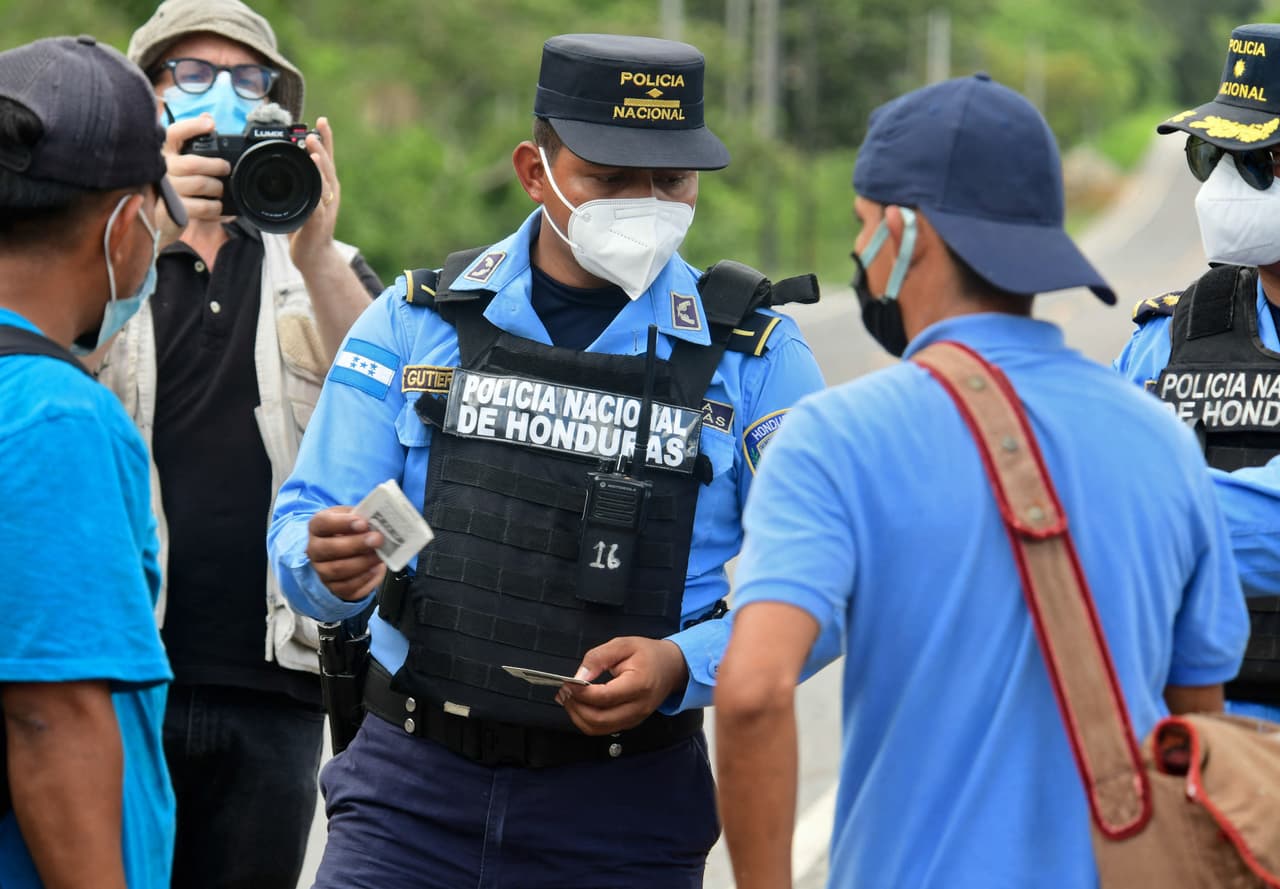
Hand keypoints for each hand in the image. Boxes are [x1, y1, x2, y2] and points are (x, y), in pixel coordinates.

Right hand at [158, 113, 229, 245]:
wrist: (166, 221)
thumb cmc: (181, 186)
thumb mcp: (187, 163)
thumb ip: (197, 142)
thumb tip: (207, 118)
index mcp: (166, 152)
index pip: (174, 134)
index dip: (191, 127)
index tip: (210, 124)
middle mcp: (163, 168)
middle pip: (193, 163)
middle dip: (216, 166)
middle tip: (226, 169)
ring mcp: (167, 189)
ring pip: (200, 184)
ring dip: (217, 188)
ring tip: (219, 190)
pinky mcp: (173, 210)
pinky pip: (202, 207)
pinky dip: (215, 208)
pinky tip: (217, 207)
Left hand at [289, 116, 340, 267]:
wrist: (314, 257)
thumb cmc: (305, 230)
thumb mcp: (300, 202)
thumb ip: (295, 186)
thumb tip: (279, 169)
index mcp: (324, 187)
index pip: (326, 158)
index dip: (325, 139)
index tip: (321, 120)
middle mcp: (329, 194)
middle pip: (328, 165)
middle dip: (322, 147)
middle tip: (314, 131)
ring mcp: (326, 207)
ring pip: (325, 181)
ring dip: (320, 165)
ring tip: (314, 150)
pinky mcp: (319, 220)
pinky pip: (318, 202)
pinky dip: (316, 189)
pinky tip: (314, 179)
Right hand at [306, 506, 384, 600]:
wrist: (347, 552)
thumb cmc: (350, 532)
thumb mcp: (353, 517)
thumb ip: (361, 516)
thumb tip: (375, 519)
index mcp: (317, 527)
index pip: (323, 523)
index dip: (342, 523)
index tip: (362, 523)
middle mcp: (315, 550)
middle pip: (330, 548)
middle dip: (356, 544)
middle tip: (376, 539)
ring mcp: (322, 570)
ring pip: (338, 569)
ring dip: (363, 562)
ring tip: (379, 555)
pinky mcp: (334, 587)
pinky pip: (348, 587)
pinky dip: (364, 578)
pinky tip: (375, 569)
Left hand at [556, 636, 688, 734]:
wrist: (672, 668)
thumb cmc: (648, 654)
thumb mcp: (623, 645)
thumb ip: (598, 658)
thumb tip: (578, 677)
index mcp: (639, 685)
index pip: (605, 697)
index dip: (582, 693)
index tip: (568, 683)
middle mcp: (638, 707)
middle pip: (599, 719)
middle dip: (576, 707)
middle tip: (564, 691)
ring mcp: (635, 719)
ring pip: (598, 729)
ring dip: (578, 716)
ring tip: (568, 698)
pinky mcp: (629, 723)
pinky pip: (603, 729)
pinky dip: (586, 720)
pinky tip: (579, 705)